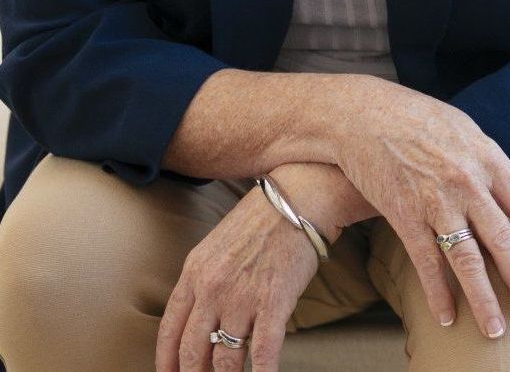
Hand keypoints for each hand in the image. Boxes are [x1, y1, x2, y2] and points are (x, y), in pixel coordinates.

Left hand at [155, 175, 323, 371]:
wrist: (300, 197)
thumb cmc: (262, 217)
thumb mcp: (217, 243)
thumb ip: (203, 278)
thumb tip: (200, 315)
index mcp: (194, 271)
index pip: (169, 330)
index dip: (167, 361)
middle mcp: (212, 288)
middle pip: (192, 351)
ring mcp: (242, 297)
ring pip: (224, 359)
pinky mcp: (274, 302)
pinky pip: (262, 352)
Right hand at [335, 77, 509, 340]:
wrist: (365, 114)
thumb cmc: (421, 119)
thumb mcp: (470, 133)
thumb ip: (504, 164)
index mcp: (489, 159)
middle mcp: (468, 182)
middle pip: (503, 240)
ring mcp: (436, 200)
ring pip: (468, 259)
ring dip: (484, 298)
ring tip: (496, 329)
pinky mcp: (405, 215)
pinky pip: (426, 262)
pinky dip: (437, 293)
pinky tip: (447, 316)